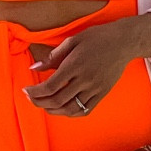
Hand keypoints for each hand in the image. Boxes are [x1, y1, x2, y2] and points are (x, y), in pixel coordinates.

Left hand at [24, 14, 150, 116]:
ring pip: (70, 109)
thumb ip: (53, 56)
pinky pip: (85, 110)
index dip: (35, 92)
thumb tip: (34, 68)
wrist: (124, 42)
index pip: (50, 86)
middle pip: (57, 100)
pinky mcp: (102, 93)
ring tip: (43, 105)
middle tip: (30, 98)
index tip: (26, 90)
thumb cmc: (97, 38)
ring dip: (53, 110)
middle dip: (39, 102)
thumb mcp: (73, 41)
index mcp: (75, 65)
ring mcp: (95, 89)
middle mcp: (85, 80)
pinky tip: (62, 108)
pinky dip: (70, 113)